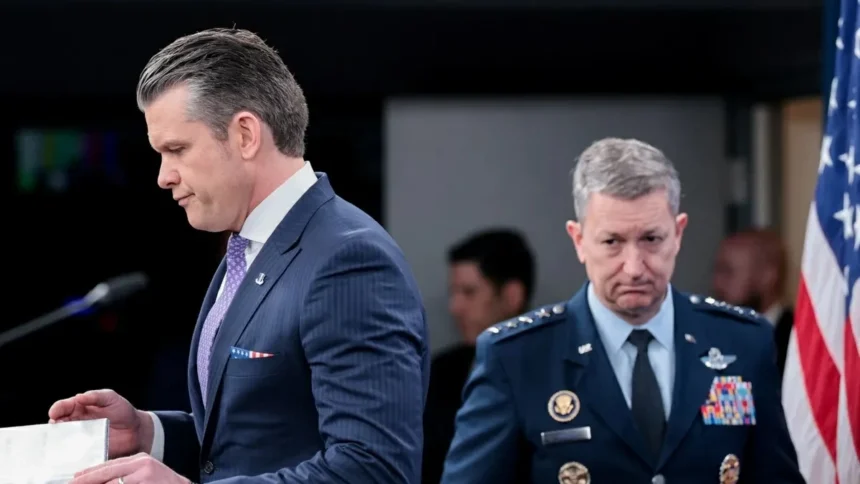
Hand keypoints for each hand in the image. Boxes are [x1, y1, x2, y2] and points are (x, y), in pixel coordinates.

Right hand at [48, 389, 152, 457]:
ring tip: (61, 437)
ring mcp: (79, 437)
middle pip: (58, 423)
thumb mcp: (111, 398)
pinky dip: (69, 451)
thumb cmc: (123, 411)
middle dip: (55, 423)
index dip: (57, 409)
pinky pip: (73, 452)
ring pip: (62, 438)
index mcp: (80, 407)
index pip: (63, 407)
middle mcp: (76, 422)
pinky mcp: (85, 450)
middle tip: (57, 425)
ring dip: (58, 438)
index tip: (55, 412)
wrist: (136, 431)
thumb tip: (79, 397)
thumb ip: (96, 396)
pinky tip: (70, 450)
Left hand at [70, 453, 190, 483]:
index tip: (74, 479)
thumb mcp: (146, 473)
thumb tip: (102, 479)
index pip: (108, 465)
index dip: (89, 474)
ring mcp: (143, 478)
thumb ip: (127, 474)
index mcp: (140, 460)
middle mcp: (141, 466)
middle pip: (105, 475)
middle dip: (86, 482)